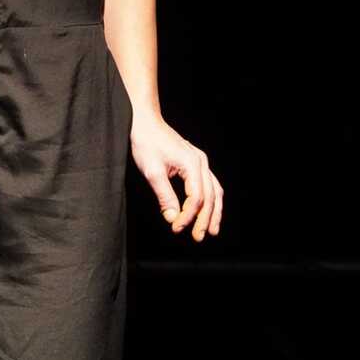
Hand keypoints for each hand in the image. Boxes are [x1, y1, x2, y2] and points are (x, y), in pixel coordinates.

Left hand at [129, 111, 223, 240]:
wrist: (144, 122)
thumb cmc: (146, 143)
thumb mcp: (152, 172)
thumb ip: (165, 197)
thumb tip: (173, 219)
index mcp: (192, 163)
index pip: (196, 198)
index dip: (188, 216)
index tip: (176, 228)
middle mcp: (201, 162)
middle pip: (210, 196)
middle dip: (205, 219)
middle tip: (198, 237)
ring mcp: (200, 160)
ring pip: (215, 190)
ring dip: (213, 212)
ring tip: (211, 230)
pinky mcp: (195, 161)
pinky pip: (209, 183)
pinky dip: (210, 199)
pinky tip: (208, 211)